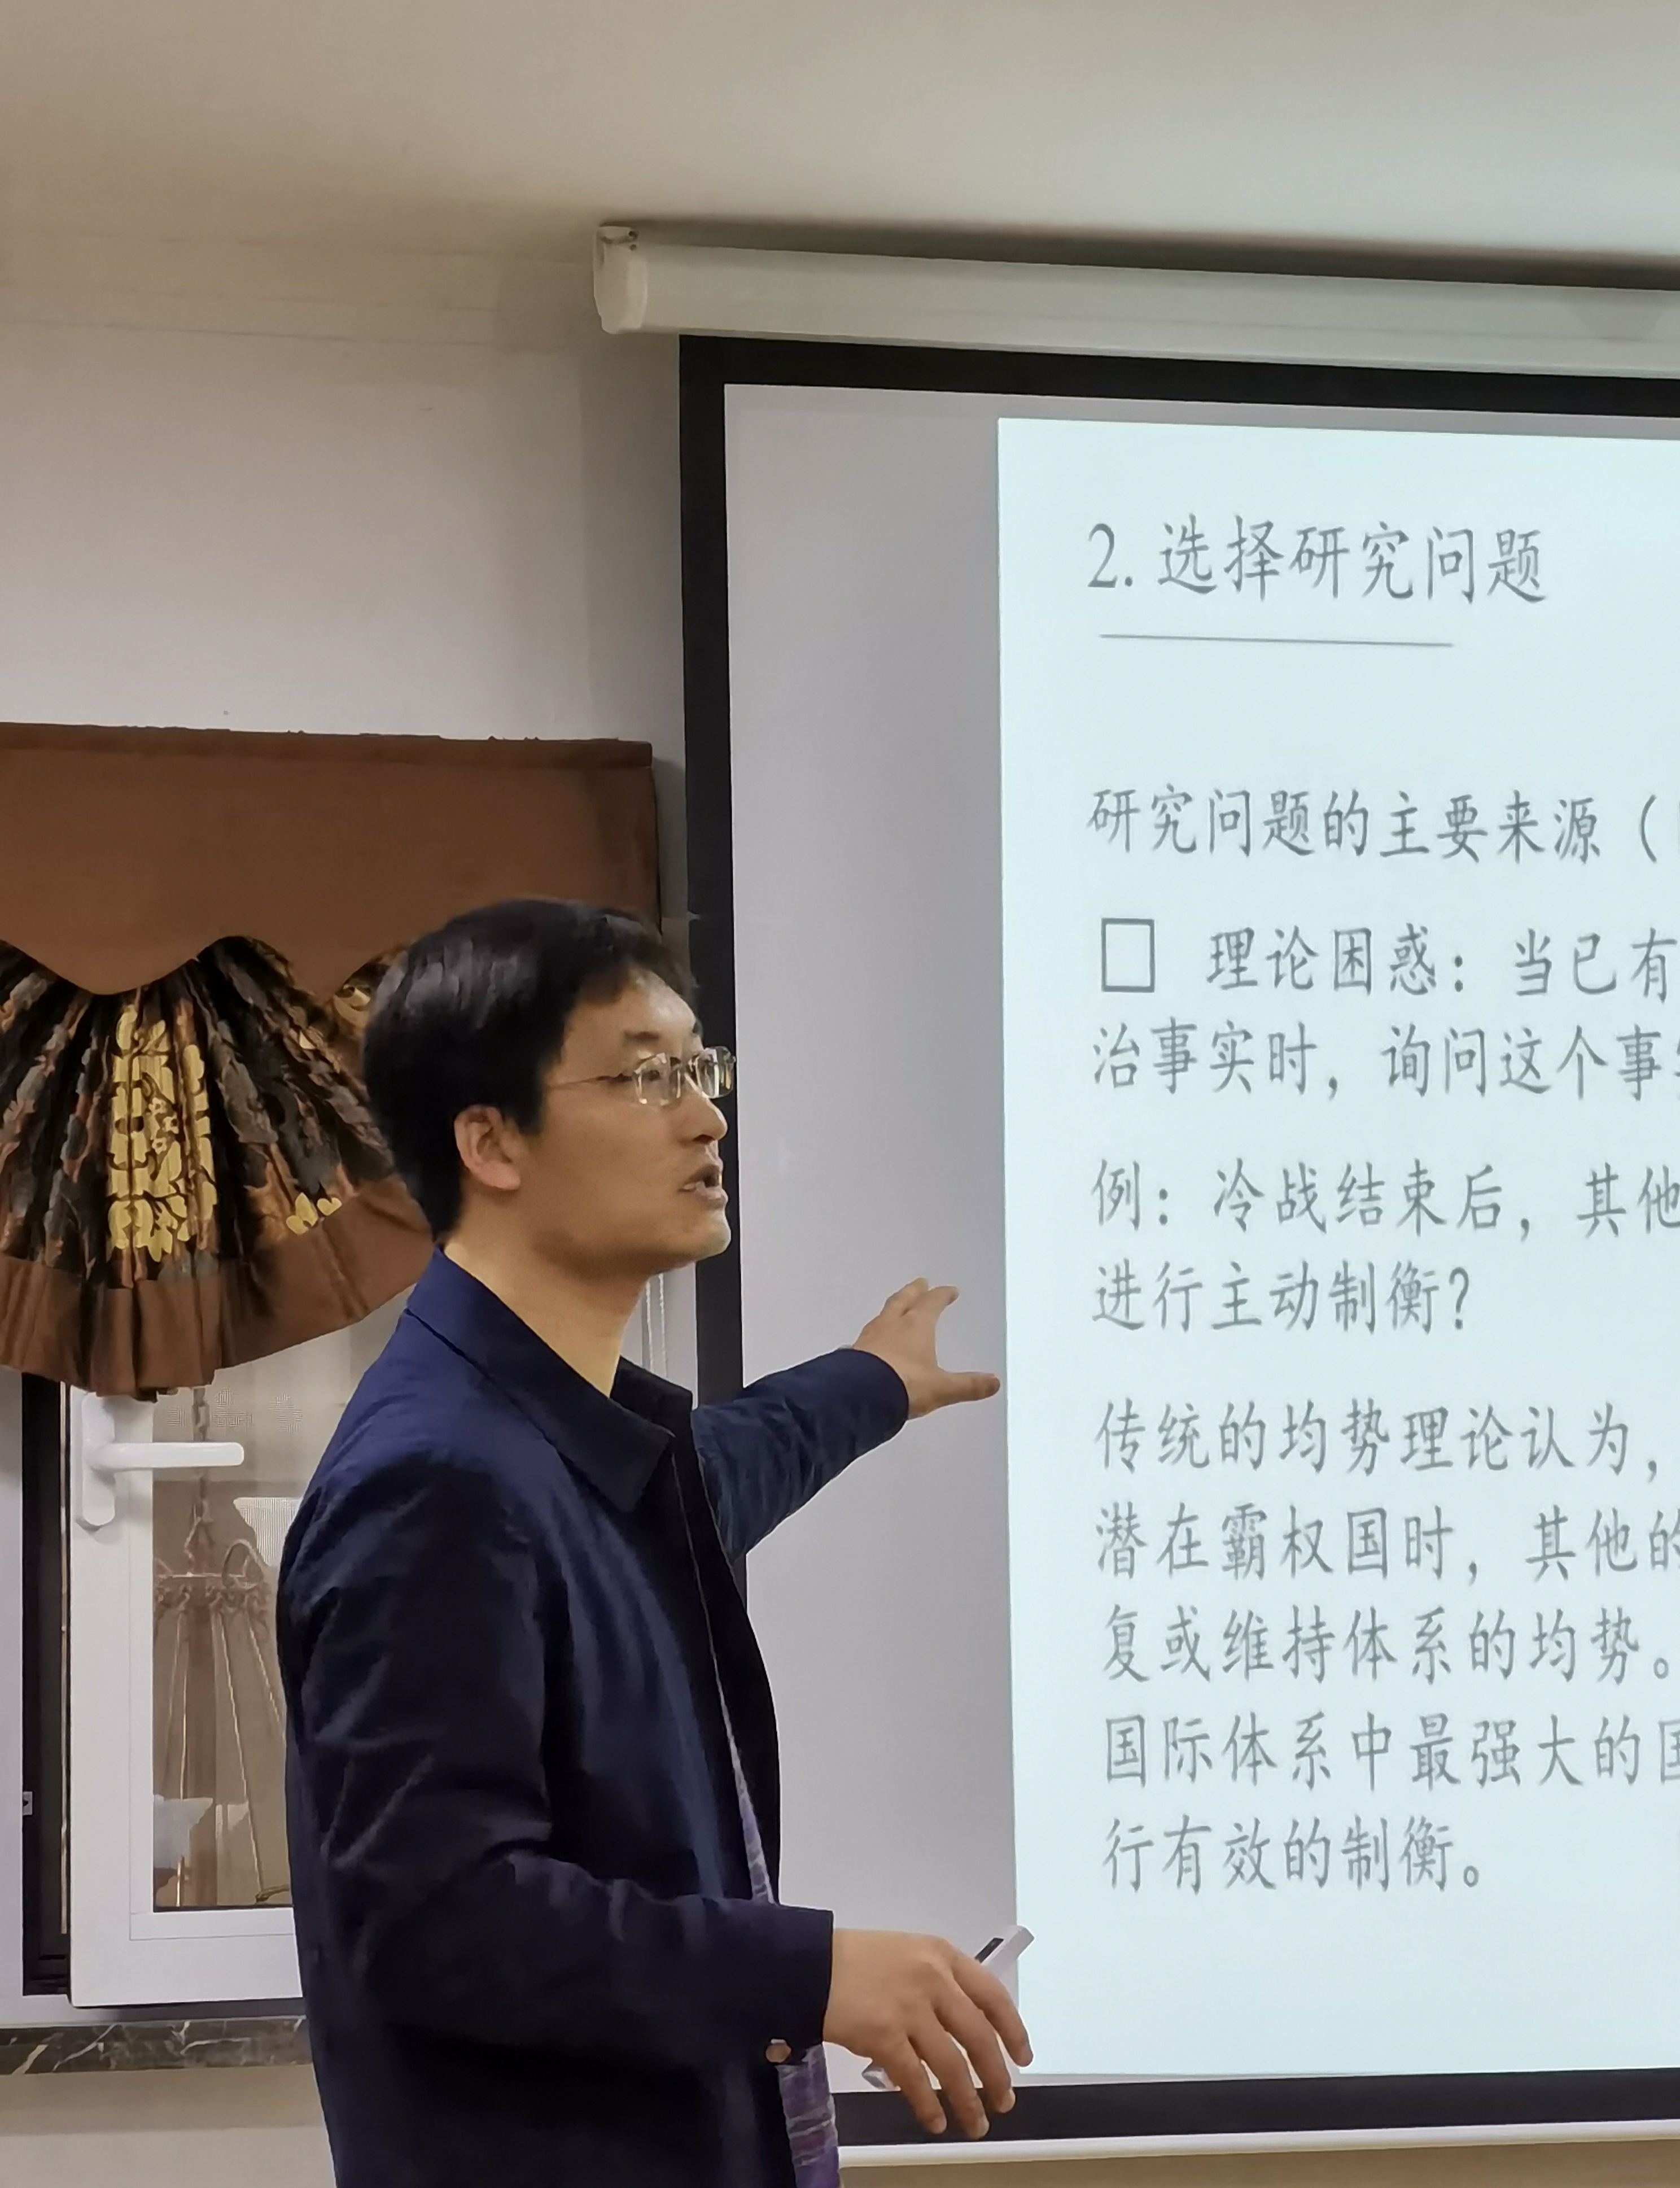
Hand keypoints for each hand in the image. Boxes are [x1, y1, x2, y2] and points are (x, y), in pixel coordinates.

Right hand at [823, 1929, 1031, 2138]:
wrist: (811, 1964)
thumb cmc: (858, 1959)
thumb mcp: (908, 1955)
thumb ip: (937, 1984)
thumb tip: (960, 2032)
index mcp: (942, 1955)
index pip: (992, 1995)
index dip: (1013, 2029)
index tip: (1022, 2056)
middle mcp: (933, 1980)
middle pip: (978, 2036)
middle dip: (996, 2075)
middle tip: (1005, 2101)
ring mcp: (910, 2008)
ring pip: (952, 2065)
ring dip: (968, 2100)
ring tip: (976, 2123)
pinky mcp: (885, 2036)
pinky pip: (915, 2079)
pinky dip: (928, 2105)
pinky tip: (935, 2121)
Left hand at [853, 1281, 999, 1419]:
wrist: (859, 1396)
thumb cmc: (903, 1385)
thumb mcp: (941, 1388)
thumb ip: (967, 1385)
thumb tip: (992, 1382)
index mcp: (916, 1326)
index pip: (931, 1303)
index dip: (942, 1295)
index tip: (949, 1290)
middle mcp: (892, 1325)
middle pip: (904, 1300)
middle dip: (914, 1291)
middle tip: (920, 1283)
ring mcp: (871, 1337)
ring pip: (884, 1314)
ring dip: (894, 1307)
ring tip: (897, 1306)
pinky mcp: (855, 1351)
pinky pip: (869, 1333)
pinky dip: (877, 1330)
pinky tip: (875, 1339)